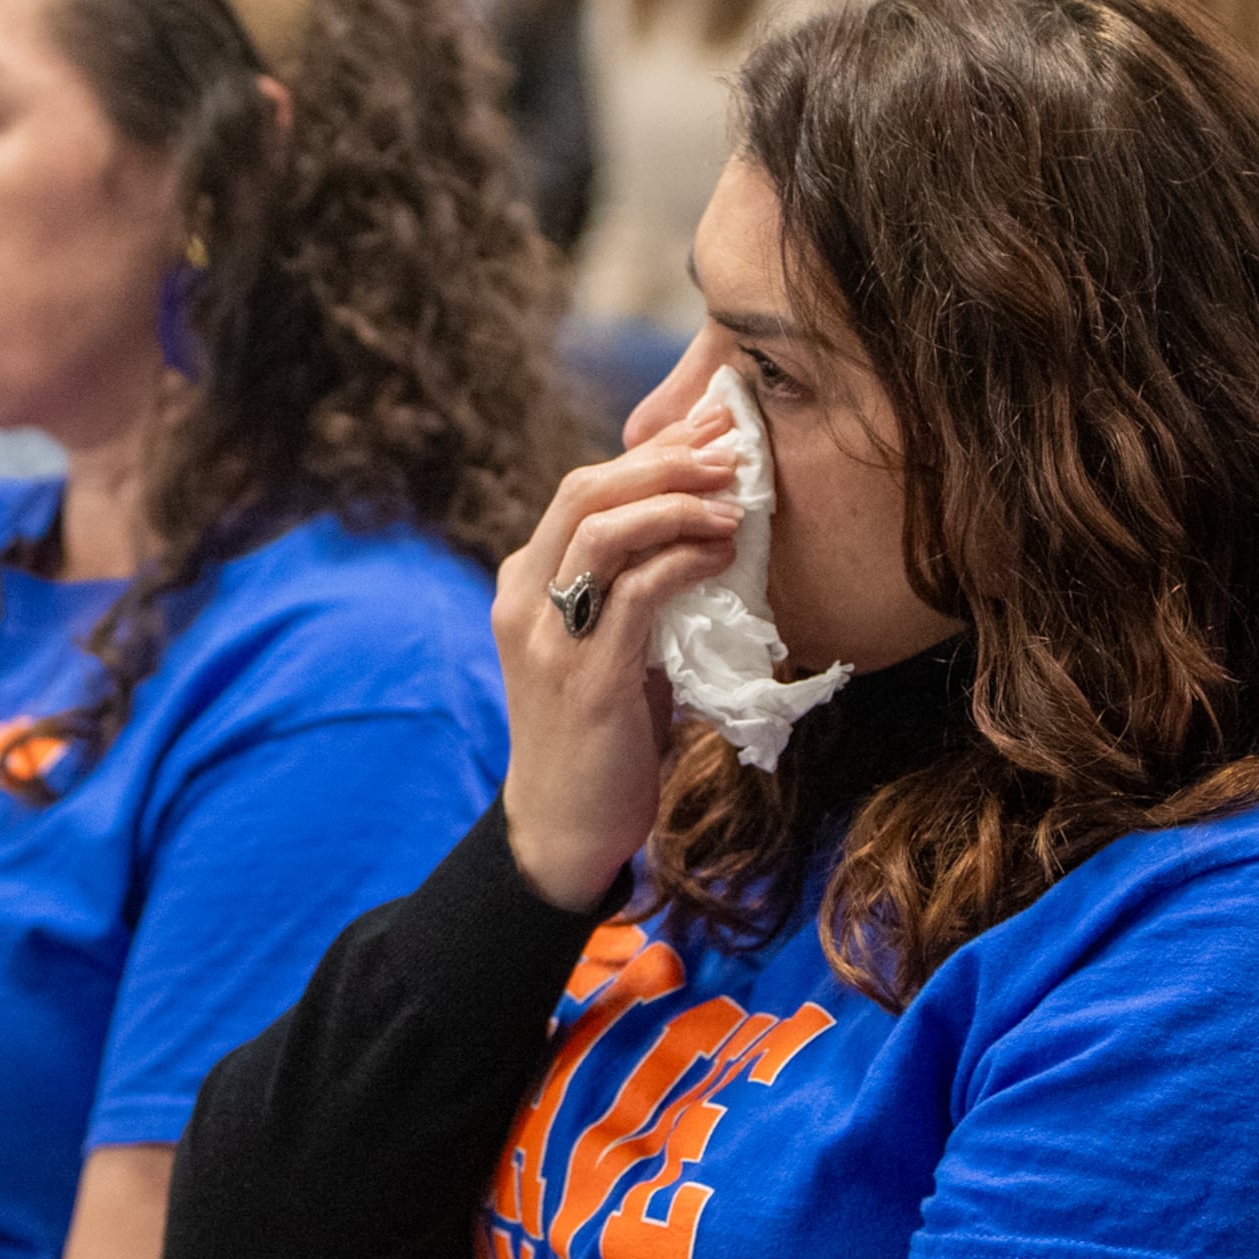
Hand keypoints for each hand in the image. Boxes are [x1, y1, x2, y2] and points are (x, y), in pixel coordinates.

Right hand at [492, 397, 745, 910]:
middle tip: (732, 446)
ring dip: (677, 503)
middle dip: (665, 459)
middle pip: (587, 493)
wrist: (562, 828)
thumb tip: (704, 529)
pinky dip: (683, 562)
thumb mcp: (606, 646)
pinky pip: (637, 596)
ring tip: (734, 499)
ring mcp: (549, 641)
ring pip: (605, 533)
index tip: (711, 430)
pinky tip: (721, 553)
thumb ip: (631, 591)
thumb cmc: (598, 735)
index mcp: (526, 583)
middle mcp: (524, 601)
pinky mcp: (586, 680)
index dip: (649, 453)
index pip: (583, 490)